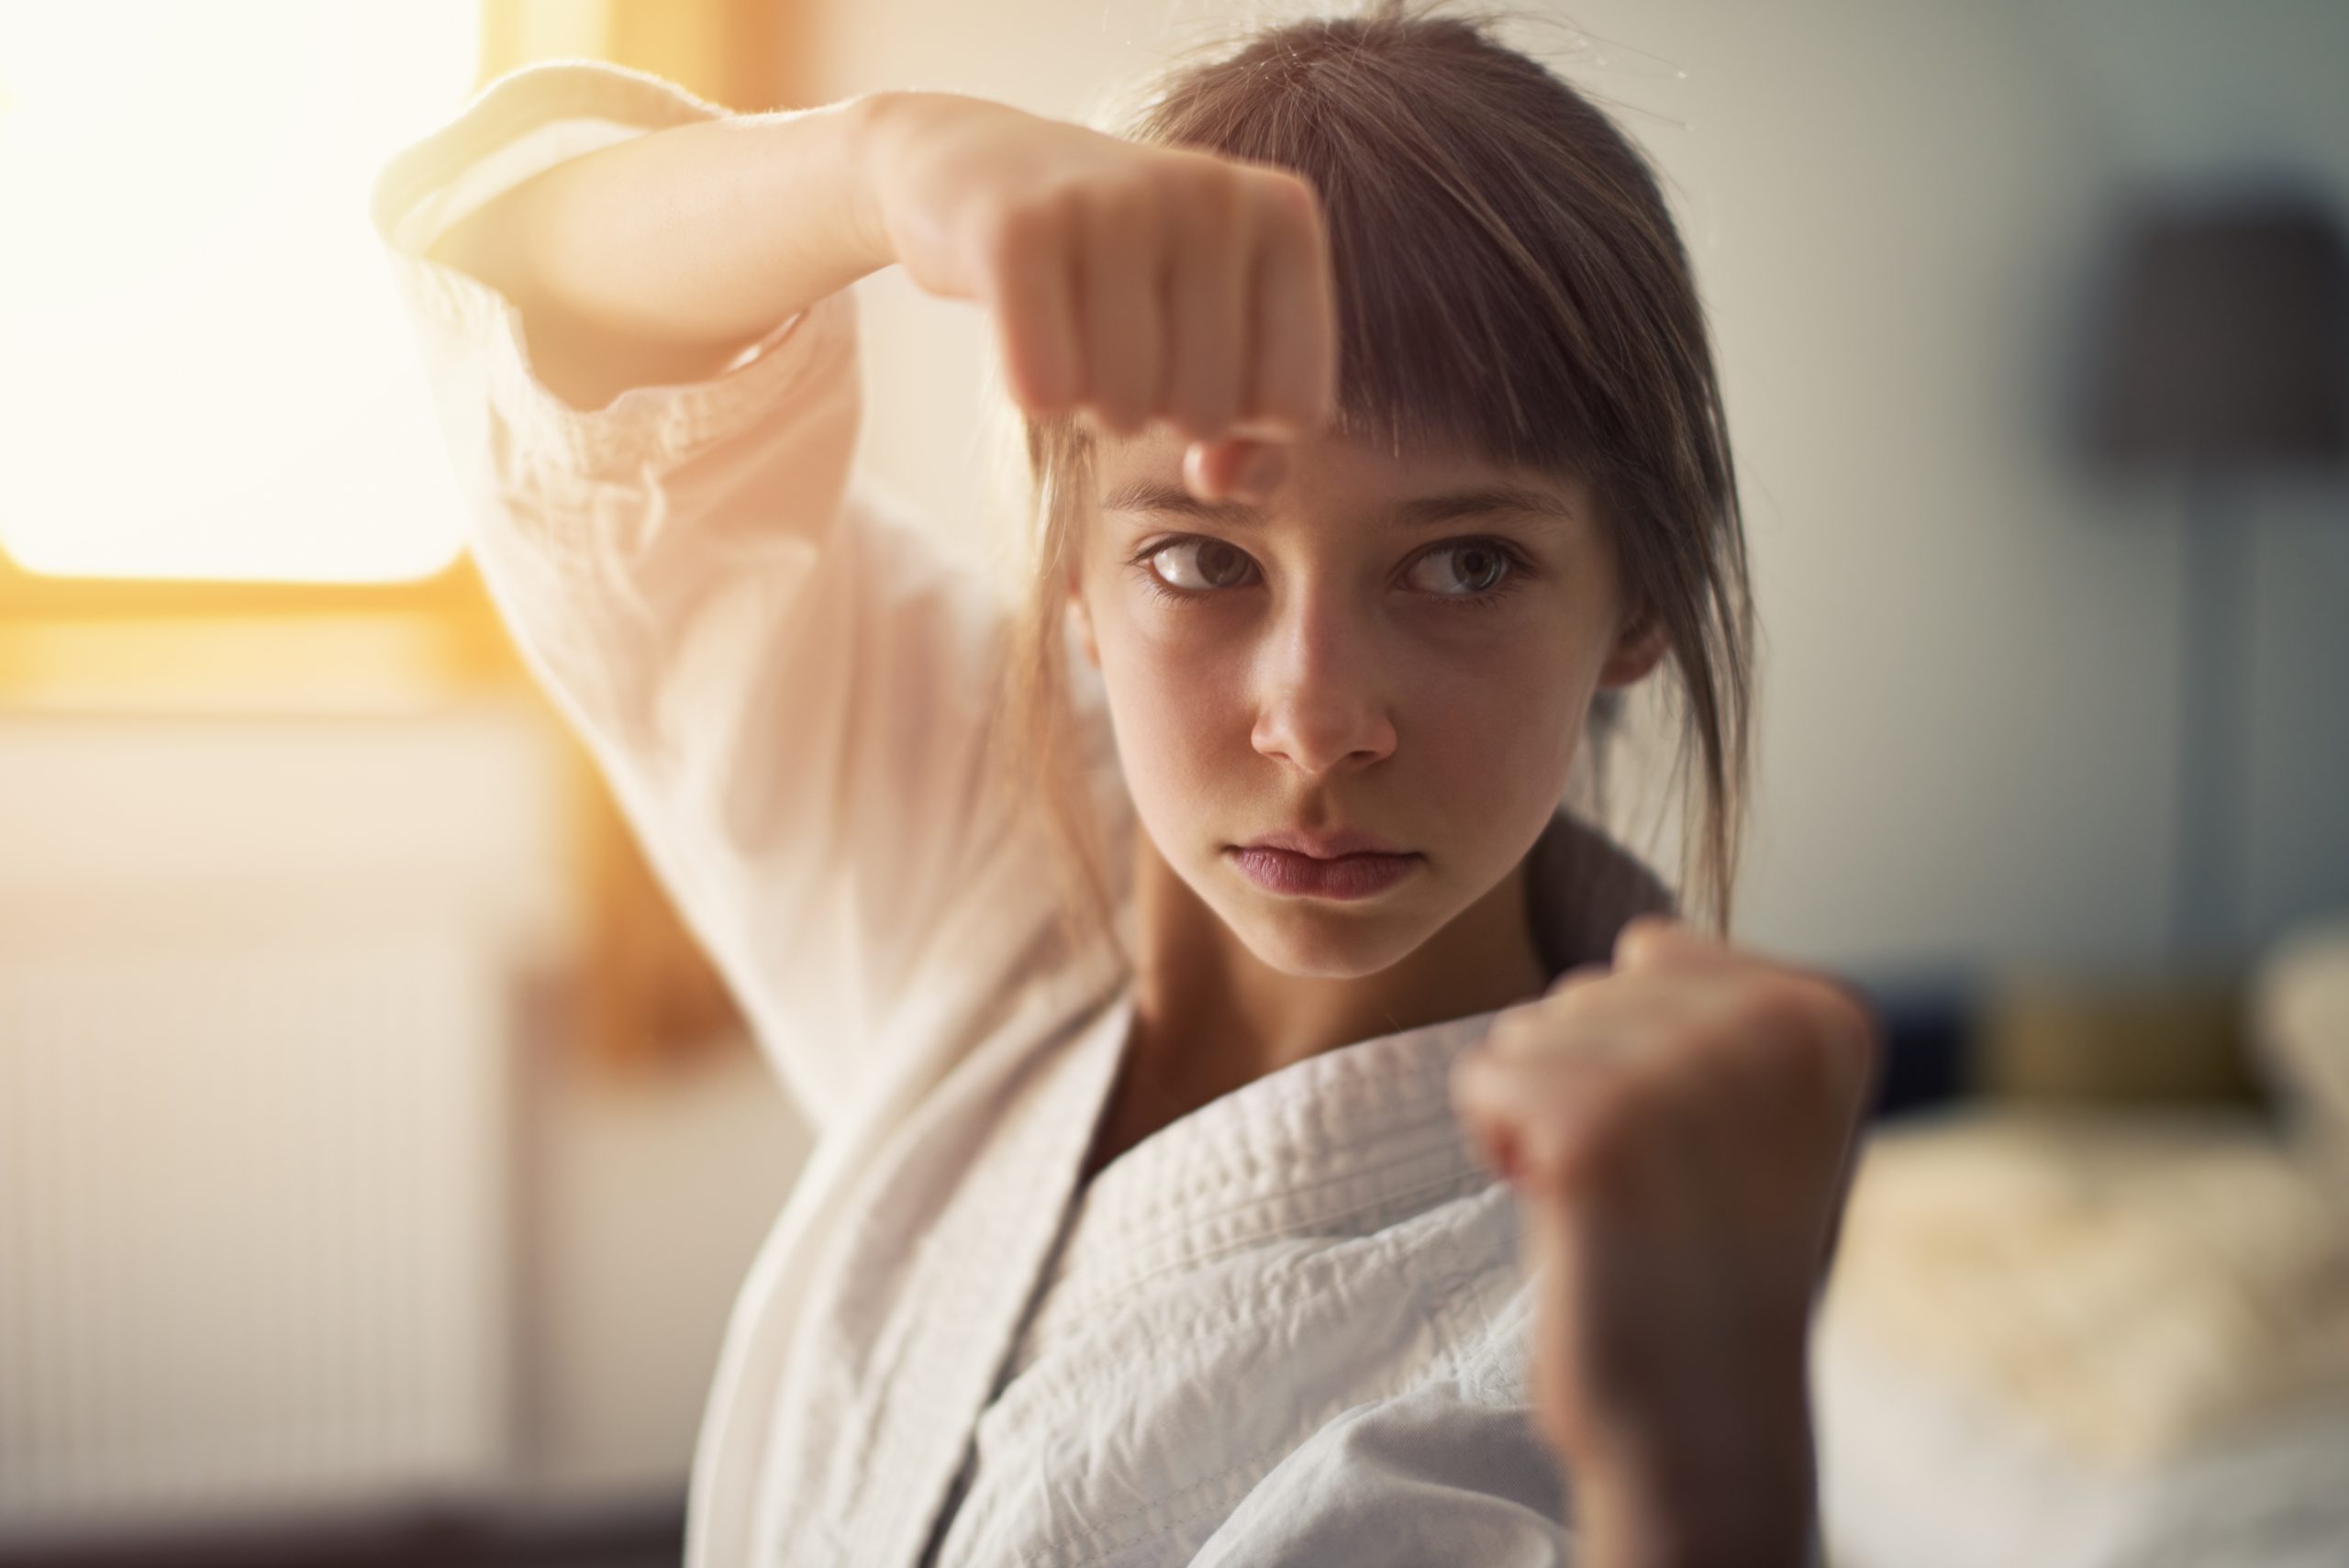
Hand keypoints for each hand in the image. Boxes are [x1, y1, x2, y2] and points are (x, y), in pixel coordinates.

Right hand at [855, 89, 1337, 500]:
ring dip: (1089, 401)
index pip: (1295, 409)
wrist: (981, 167)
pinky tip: (1024, 329)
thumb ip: (1254, 437)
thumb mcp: (1210, 338)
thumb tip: (1216, 480)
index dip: (1235, 421)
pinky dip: (1033, 392)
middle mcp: (1212, 191)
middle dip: (1155, 410)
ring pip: (1125, 411)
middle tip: (1116, 335)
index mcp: (1283, 214)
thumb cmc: (1117, 275)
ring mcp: (1116, 199)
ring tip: (1073, 325)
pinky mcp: (1017, 228)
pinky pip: (1047, 390)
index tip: (1194, 357)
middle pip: (1207, 416)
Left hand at [1448, 917, 1877, 1566]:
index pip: (1654, 953)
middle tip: (1650, 1190)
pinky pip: (1483, 1080)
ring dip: (1540, 1118)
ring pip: (1527, 1031)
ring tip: (1615, 1206)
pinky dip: (1499, 1147)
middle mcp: (1772, 1027)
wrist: (1702, 1422)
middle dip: (1583, 1083)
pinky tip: (1566, 1216)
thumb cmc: (1712, 1263)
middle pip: (1585, 988)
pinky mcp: (1597, 1127)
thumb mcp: (1761, 1115)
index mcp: (1829, 1015)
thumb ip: (1725, 1019)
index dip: (1638, 1055)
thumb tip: (1645, 942)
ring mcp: (1686, 1073)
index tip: (1695, 1150)